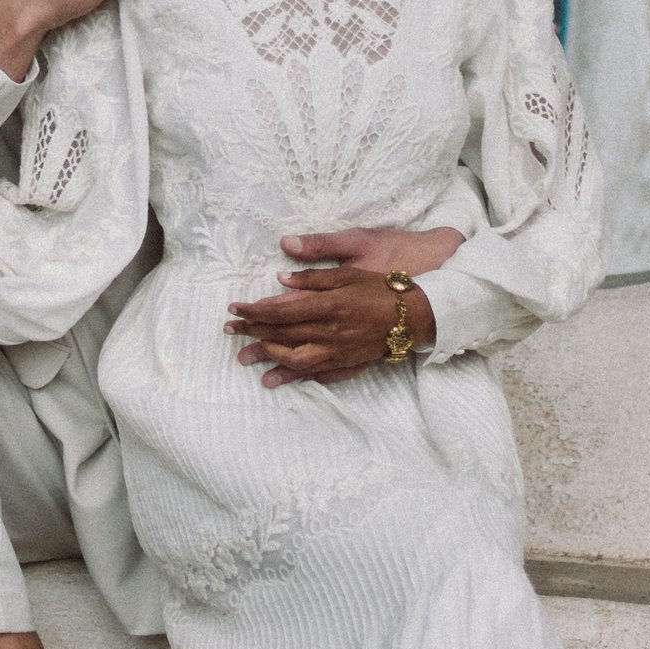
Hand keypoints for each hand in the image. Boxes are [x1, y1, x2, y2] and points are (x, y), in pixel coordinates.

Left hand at [226, 226, 467, 387]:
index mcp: (329, 306)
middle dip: (253, 334)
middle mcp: (330, 333)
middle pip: (283, 336)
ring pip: (296, 361)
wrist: (418, 313)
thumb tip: (281, 279)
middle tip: (231, 333)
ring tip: (250, 357)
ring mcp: (339, 352)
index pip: (280, 311)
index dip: (254, 311)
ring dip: (270, 360)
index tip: (234, 309)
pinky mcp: (349, 363)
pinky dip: (297, 376)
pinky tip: (283, 377)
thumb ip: (314, 277)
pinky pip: (318, 374)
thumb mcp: (350, 270)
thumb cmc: (384, 286)